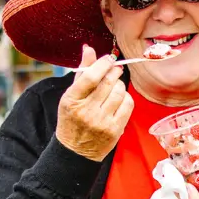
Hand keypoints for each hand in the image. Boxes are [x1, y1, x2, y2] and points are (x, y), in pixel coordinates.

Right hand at [55, 46, 131, 161]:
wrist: (76, 151)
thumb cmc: (72, 119)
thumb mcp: (71, 95)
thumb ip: (82, 72)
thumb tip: (89, 48)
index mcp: (71, 100)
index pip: (90, 76)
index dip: (102, 64)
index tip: (108, 59)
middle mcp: (86, 111)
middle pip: (107, 82)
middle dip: (114, 71)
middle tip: (114, 69)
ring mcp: (101, 122)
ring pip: (119, 92)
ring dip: (120, 84)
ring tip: (114, 85)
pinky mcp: (115, 130)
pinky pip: (128, 104)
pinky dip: (126, 97)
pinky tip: (119, 99)